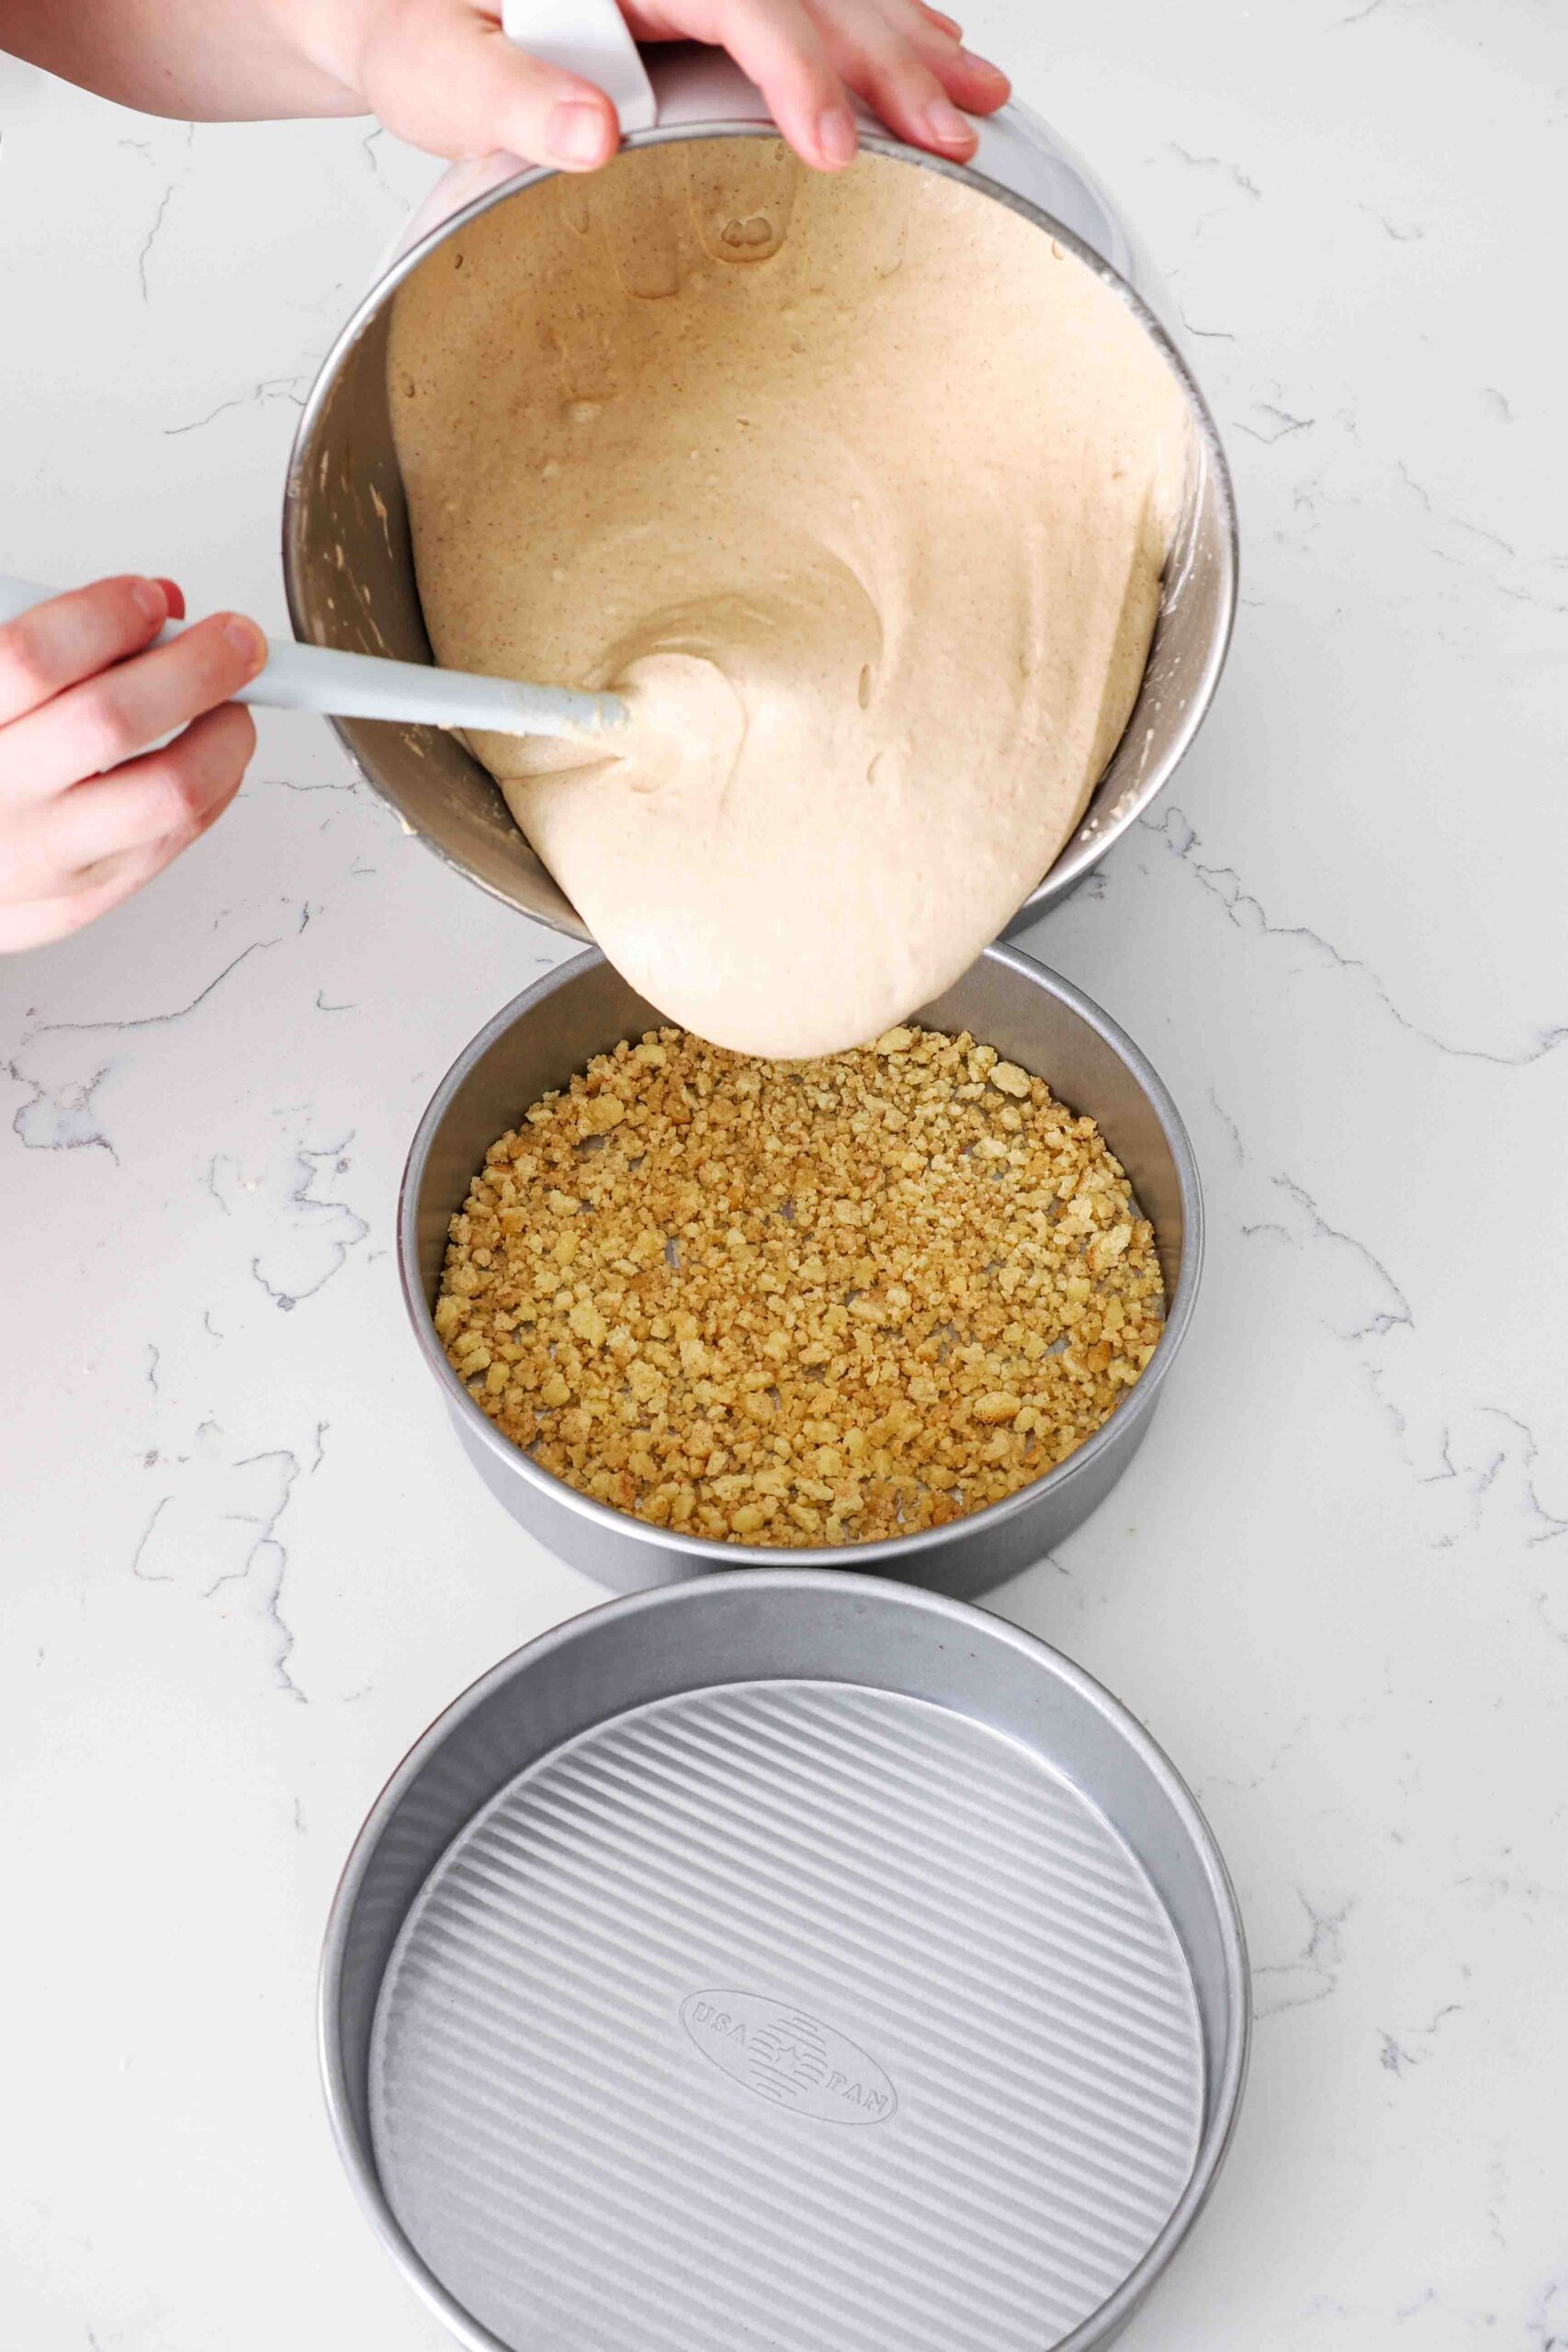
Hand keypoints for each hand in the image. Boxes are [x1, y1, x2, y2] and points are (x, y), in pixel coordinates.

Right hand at [0, 578, 263, 951]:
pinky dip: (217, 784)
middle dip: (193, 667)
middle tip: (235, 640)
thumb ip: (56, 639)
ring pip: (168, 795)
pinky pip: (178, 838)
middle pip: (112, 722)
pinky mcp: (86, 899)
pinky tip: (214, 754)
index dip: (107, 615)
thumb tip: (161, 604)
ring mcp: (44, 858)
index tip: (148, 597)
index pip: (33, 658)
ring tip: (234, 703)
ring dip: (224, 736)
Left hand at [332, 0, 1009, 174]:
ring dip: (905, 41)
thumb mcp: (421, 62)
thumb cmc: (391, 22)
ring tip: (982, 100)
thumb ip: (501, 93)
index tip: (837, 149)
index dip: (795, 71)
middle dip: (887, 61)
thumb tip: (593, 135)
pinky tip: (929, 45)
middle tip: (955, 135)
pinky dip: (872, 18)